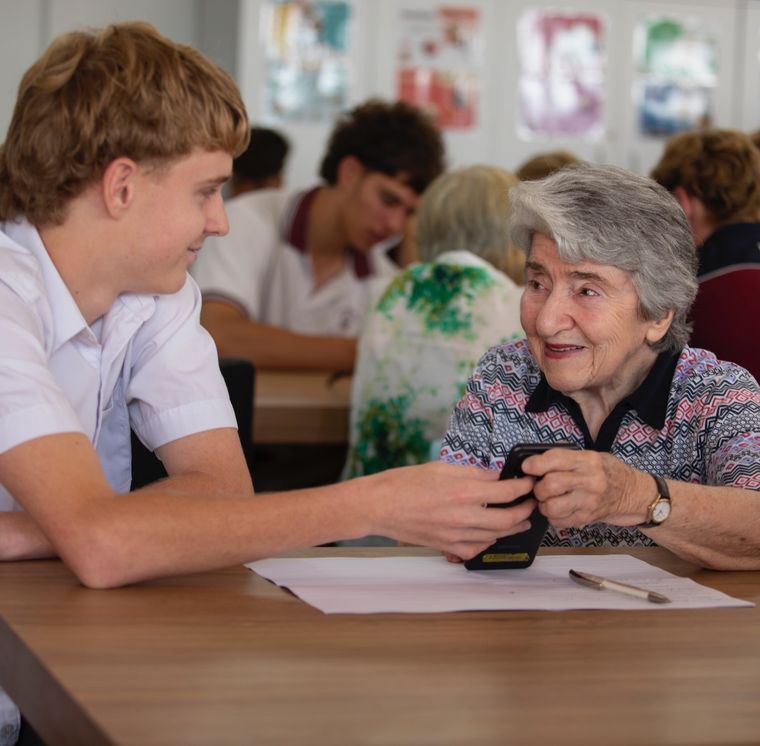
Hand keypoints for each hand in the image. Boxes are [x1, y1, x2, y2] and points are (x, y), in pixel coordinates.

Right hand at [366, 461, 536, 559]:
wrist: (379, 506)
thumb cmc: (404, 483)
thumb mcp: (441, 468)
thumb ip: (472, 473)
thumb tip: (495, 476)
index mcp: (462, 492)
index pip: (507, 491)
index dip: (524, 487)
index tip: (530, 483)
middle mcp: (463, 516)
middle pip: (508, 519)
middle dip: (526, 510)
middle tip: (531, 503)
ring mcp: (455, 535)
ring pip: (495, 536)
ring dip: (512, 528)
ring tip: (520, 520)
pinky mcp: (446, 546)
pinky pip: (476, 549)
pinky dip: (488, 542)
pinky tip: (491, 534)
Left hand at [519, 448, 653, 527]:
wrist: (633, 493)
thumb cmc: (608, 472)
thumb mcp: (591, 456)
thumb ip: (566, 459)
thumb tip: (534, 463)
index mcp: (588, 461)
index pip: (555, 459)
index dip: (535, 464)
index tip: (527, 467)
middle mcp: (590, 481)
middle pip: (550, 485)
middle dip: (538, 486)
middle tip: (539, 485)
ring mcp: (589, 502)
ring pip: (551, 506)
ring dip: (543, 504)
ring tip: (547, 499)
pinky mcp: (587, 518)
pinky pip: (558, 521)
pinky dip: (552, 516)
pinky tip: (558, 509)